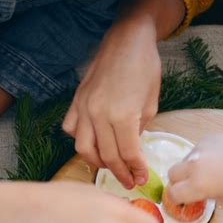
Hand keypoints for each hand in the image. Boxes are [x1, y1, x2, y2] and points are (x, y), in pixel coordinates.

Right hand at [63, 20, 160, 189]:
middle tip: (129, 182)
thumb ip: (139, 131)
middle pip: (108, 157)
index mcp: (123, 117)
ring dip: (97, 163)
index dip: (136, 170)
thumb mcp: (150, 105)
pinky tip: (93, 143)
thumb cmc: (144, 69)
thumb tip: (132, 151)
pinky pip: (71, 129)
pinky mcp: (76, 101)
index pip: (129, 155)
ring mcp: (85, 108)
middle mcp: (100, 115)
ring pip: (84, 149)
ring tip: (110, 167)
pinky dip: (81, 140)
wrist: (127, 40)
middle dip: (120, 173)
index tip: (141, 178)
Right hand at [167, 131, 222, 203]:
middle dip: (177, 181)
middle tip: (189, 185)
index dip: (175, 199)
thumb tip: (203, 193)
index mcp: (198, 185)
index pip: (173, 194)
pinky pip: (195, 151)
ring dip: (189, 169)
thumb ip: (209, 196)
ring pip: (183, 161)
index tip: (181, 200)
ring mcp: (197, 151)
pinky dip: (200, 157)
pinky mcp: (205, 139)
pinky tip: (217, 159)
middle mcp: (193, 167)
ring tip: (208, 171)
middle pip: (171, 174)